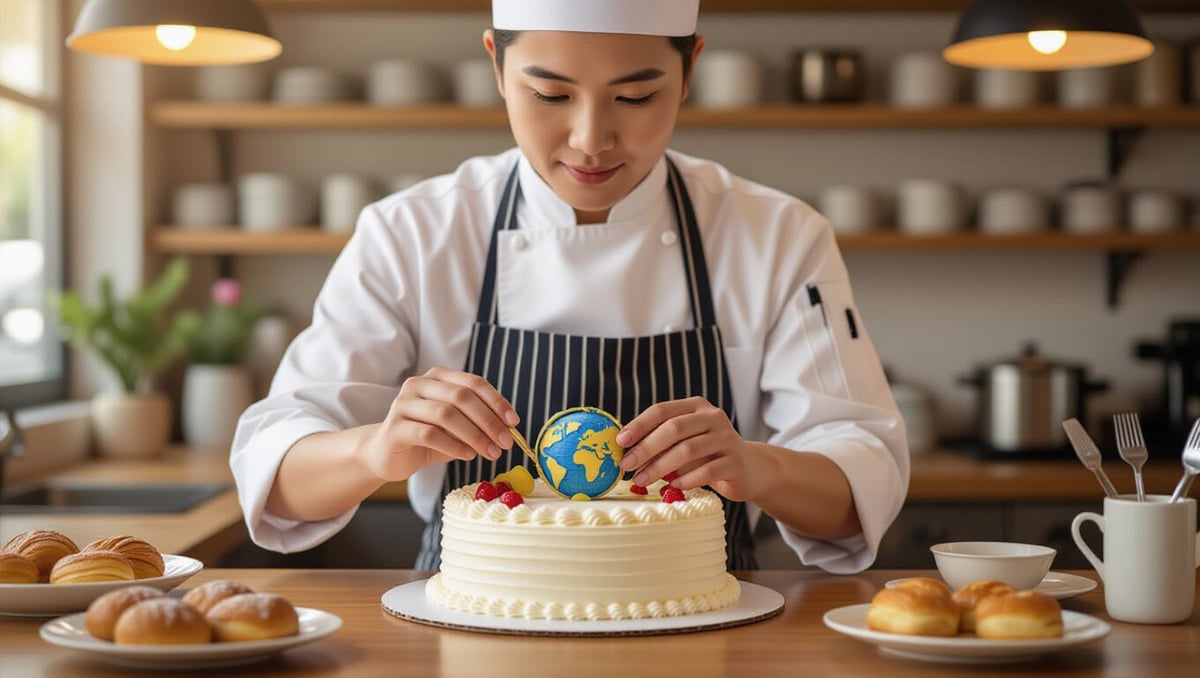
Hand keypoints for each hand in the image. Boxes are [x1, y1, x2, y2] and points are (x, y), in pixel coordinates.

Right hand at [358, 366, 518, 480]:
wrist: (385, 454)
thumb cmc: (426, 439)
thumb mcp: (456, 428)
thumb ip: (477, 422)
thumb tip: (508, 428)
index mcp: (437, 377)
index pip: (473, 383)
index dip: (497, 401)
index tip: (513, 422)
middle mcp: (418, 385)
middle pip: (461, 397)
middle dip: (488, 421)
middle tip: (506, 442)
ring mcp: (403, 404)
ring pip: (446, 414)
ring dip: (474, 435)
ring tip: (490, 452)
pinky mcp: (395, 428)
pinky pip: (429, 434)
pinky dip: (453, 446)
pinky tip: (468, 455)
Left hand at [616, 396, 767, 501]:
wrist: (749, 469)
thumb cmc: (707, 455)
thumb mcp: (685, 441)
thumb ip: (661, 441)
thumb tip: (624, 451)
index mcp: (696, 406)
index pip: (662, 410)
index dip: (639, 425)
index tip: (620, 442)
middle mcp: (713, 417)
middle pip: (674, 428)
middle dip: (646, 448)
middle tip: (626, 465)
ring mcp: (727, 438)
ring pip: (688, 450)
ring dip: (660, 467)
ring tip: (642, 480)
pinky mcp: (736, 462)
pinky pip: (706, 471)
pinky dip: (686, 480)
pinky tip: (673, 486)